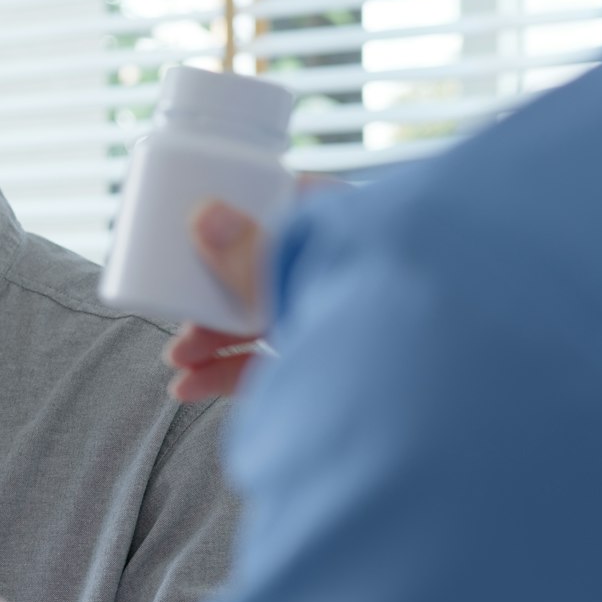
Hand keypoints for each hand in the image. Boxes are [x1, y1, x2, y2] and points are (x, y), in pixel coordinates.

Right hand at [164, 174, 346, 400]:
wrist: (423, 386)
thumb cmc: (367, 305)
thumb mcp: (288, 273)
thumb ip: (245, 250)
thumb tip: (204, 216)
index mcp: (341, 233)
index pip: (286, 214)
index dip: (237, 224)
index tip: (198, 237)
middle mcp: (340, 275)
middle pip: (262, 278)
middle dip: (212, 303)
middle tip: (179, 318)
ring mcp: (336, 321)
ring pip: (265, 326)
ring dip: (215, 343)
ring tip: (179, 363)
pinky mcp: (331, 367)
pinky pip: (273, 365)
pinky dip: (231, 375)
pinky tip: (192, 388)